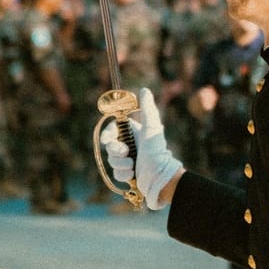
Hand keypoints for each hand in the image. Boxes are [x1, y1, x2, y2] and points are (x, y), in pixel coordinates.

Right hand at [100, 88, 181, 209]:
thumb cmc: (157, 152)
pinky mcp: (127, 173)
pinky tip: (133, 175)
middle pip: (110, 146)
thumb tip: (144, 90)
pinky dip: (123, 174)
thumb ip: (147, 109)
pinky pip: (116, 173)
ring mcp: (128, 159)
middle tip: (127, 153)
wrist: (161, 178)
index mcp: (134, 133)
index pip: (112, 130)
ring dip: (121, 164)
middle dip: (116, 151)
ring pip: (112, 160)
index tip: (107, 140)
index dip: (107, 134)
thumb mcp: (152, 128)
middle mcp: (130, 145)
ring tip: (133, 166)